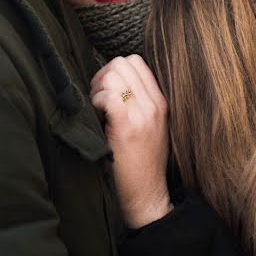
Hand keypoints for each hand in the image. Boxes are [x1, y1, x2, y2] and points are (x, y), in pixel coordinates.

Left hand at [90, 54, 172, 227]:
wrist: (148, 194)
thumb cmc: (142, 162)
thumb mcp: (150, 126)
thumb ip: (138, 101)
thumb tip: (110, 80)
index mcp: (160, 101)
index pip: (135, 61)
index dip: (114, 70)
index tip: (105, 91)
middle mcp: (154, 104)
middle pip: (122, 62)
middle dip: (103, 76)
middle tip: (98, 100)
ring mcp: (143, 114)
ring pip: (113, 74)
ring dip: (98, 89)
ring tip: (98, 110)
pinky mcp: (128, 127)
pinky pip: (107, 96)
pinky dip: (96, 102)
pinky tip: (98, 118)